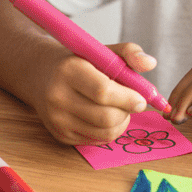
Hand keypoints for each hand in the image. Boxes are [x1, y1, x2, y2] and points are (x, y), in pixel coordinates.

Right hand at [33, 43, 154, 144]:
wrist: (41, 75)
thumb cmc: (79, 63)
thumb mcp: (101, 51)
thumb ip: (129, 52)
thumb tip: (150, 64)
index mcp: (69, 70)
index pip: (103, 91)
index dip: (128, 98)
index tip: (141, 99)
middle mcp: (58, 97)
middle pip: (106, 117)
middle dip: (127, 113)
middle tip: (133, 104)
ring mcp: (57, 119)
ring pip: (104, 133)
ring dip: (121, 123)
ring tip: (120, 109)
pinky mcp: (60, 135)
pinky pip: (97, 140)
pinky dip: (109, 131)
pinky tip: (106, 117)